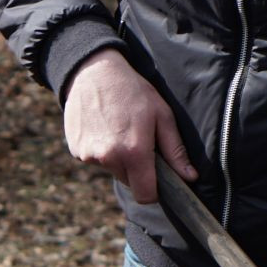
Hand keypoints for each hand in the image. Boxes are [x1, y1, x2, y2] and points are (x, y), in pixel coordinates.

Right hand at [63, 49, 194, 204]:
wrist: (93, 71)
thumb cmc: (133, 91)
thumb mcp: (162, 116)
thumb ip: (175, 151)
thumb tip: (190, 178)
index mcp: (133, 152)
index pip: (145, 195)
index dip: (154, 190)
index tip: (157, 177)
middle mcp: (108, 158)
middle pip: (129, 182)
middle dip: (136, 169)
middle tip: (137, 140)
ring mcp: (89, 155)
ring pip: (111, 170)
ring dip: (117, 158)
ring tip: (118, 129)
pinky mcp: (76, 150)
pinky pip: (94, 159)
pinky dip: (100, 149)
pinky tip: (102, 127)